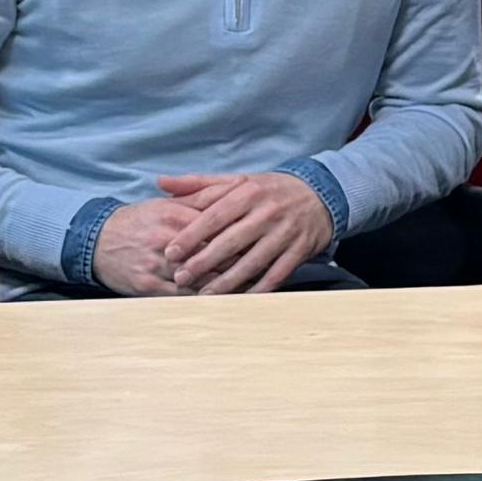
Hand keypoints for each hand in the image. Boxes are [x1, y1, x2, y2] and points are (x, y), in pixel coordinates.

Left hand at [100, 171, 335, 296]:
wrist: (320, 194)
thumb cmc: (269, 190)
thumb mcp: (237, 180)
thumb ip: (198, 184)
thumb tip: (161, 182)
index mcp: (247, 192)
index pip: (213, 216)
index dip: (191, 236)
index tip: (170, 253)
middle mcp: (267, 212)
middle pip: (230, 242)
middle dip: (203, 262)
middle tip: (180, 278)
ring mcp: (285, 233)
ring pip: (252, 262)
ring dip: (227, 281)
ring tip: (204, 295)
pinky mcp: (299, 251)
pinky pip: (276, 274)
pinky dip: (258, 289)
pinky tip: (239, 299)